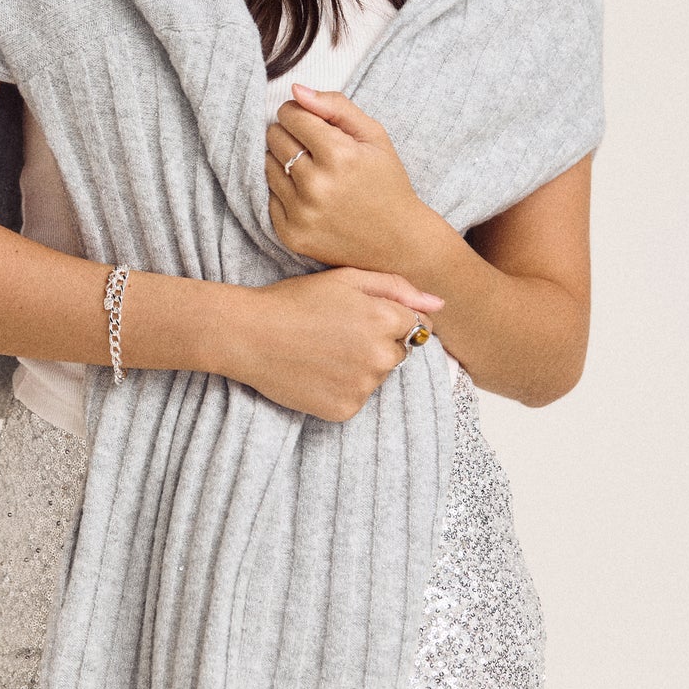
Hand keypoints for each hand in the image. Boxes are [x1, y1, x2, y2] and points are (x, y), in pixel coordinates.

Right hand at [227, 265, 444, 422]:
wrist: (248, 334)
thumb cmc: (295, 300)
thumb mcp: (346, 278)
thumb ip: (398, 288)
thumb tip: (440, 305)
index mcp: (386, 320)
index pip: (418, 327)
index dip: (391, 319)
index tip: (361, 318)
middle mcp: (381, 357)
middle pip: (399, 353)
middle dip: (378, 344)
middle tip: (337, 332)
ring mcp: (363, 387)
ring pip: (377, 377)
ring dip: (360, 367)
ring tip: (322, 351)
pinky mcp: (344, 410)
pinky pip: (356, 399)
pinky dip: (341, 388)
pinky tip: (316, 372)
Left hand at [265, 83, 428, 271]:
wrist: (397, 241)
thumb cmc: (386, 182)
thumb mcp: (374, 136)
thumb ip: (335, 106)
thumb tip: (295, 90)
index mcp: (339, 155)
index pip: (290, 115)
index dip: (299, 114)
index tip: (312, 123)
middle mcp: (316, 185)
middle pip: (274, 137)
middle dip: (290, 135)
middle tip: (313, 148)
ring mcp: (301, 213)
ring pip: (267, 165)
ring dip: (283, 162)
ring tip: (311, 171)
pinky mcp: (291, 234)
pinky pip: (268, 197)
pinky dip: (284, 192)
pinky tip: (309, 196)